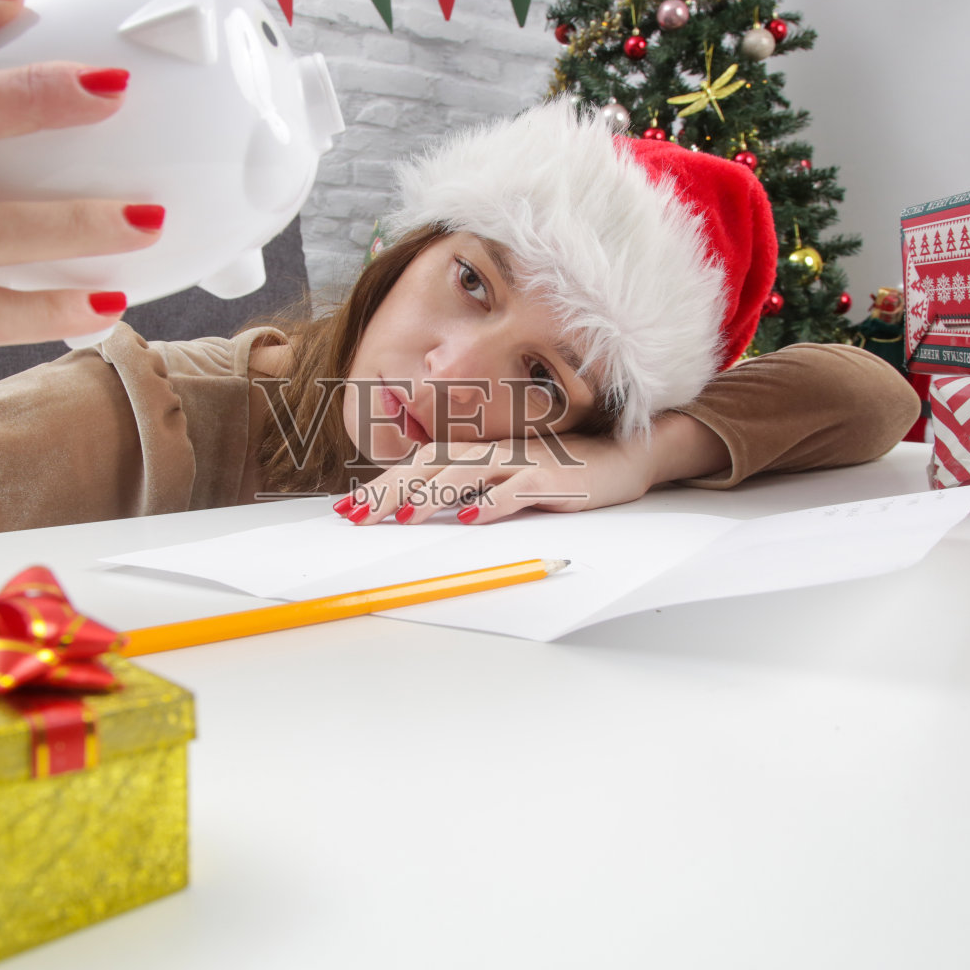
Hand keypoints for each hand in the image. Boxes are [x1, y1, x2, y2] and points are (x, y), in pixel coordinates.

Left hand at [335, 411, 732, 524]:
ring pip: (467, 473)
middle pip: (431, 466)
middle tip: (357, 517)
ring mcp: (522, 461)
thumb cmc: (558, 471)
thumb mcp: (504, 478)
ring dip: (432, 496)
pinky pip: (518, 489)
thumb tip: (418, 509)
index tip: (348, 508)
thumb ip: (466, 488)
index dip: (382, 484)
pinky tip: (472, 518)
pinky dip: (494, 502)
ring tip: (403, 519)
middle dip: (390, 491)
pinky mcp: (552, 477)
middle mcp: (493, 451)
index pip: (418, 464)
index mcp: (477, 451)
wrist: (620, 455)